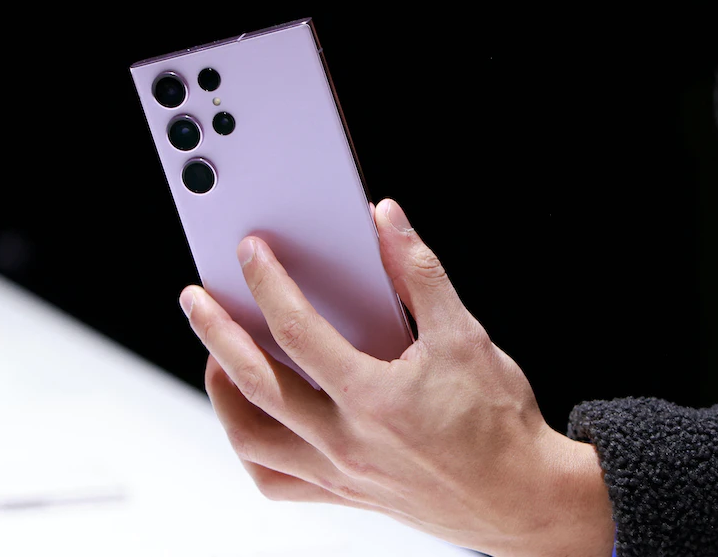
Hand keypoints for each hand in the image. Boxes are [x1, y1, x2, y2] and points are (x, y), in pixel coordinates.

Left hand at [179, 199, 613, 556]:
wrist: (521, 497)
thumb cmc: (497, 422)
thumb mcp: (465, 335)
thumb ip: (420, 273)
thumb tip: (387, 221)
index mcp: (375, 399)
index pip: (298, 331)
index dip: (268, 283)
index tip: (251, 252)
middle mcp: (347, 442)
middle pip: (256, 383)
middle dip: (215, 333)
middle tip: (195, 299)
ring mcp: (340, 475)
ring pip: (252, 439)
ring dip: (223, 392)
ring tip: (217, 354)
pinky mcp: (344, 494)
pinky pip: (276, 481)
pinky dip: (252, 447)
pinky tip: (254, 417)